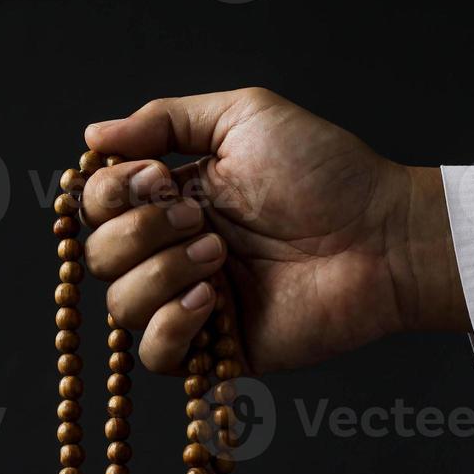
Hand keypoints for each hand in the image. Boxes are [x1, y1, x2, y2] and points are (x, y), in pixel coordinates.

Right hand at [81, 87, 467, 373]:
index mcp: (171, 201)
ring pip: (120, 307)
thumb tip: (94, 134)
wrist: (379, 235)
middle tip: (200, 220)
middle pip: (99, 257)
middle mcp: (172, 253)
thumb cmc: (325, 173)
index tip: (153, 177)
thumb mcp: (243, 118)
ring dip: (159, 275)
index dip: (109, 194)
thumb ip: (165, 120)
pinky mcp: (217, 351)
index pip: (98, 206)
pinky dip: (172, 326)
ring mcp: (192, 305)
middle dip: (139, 232)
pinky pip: (157, 356)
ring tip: (218, 256)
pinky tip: (213, 300)